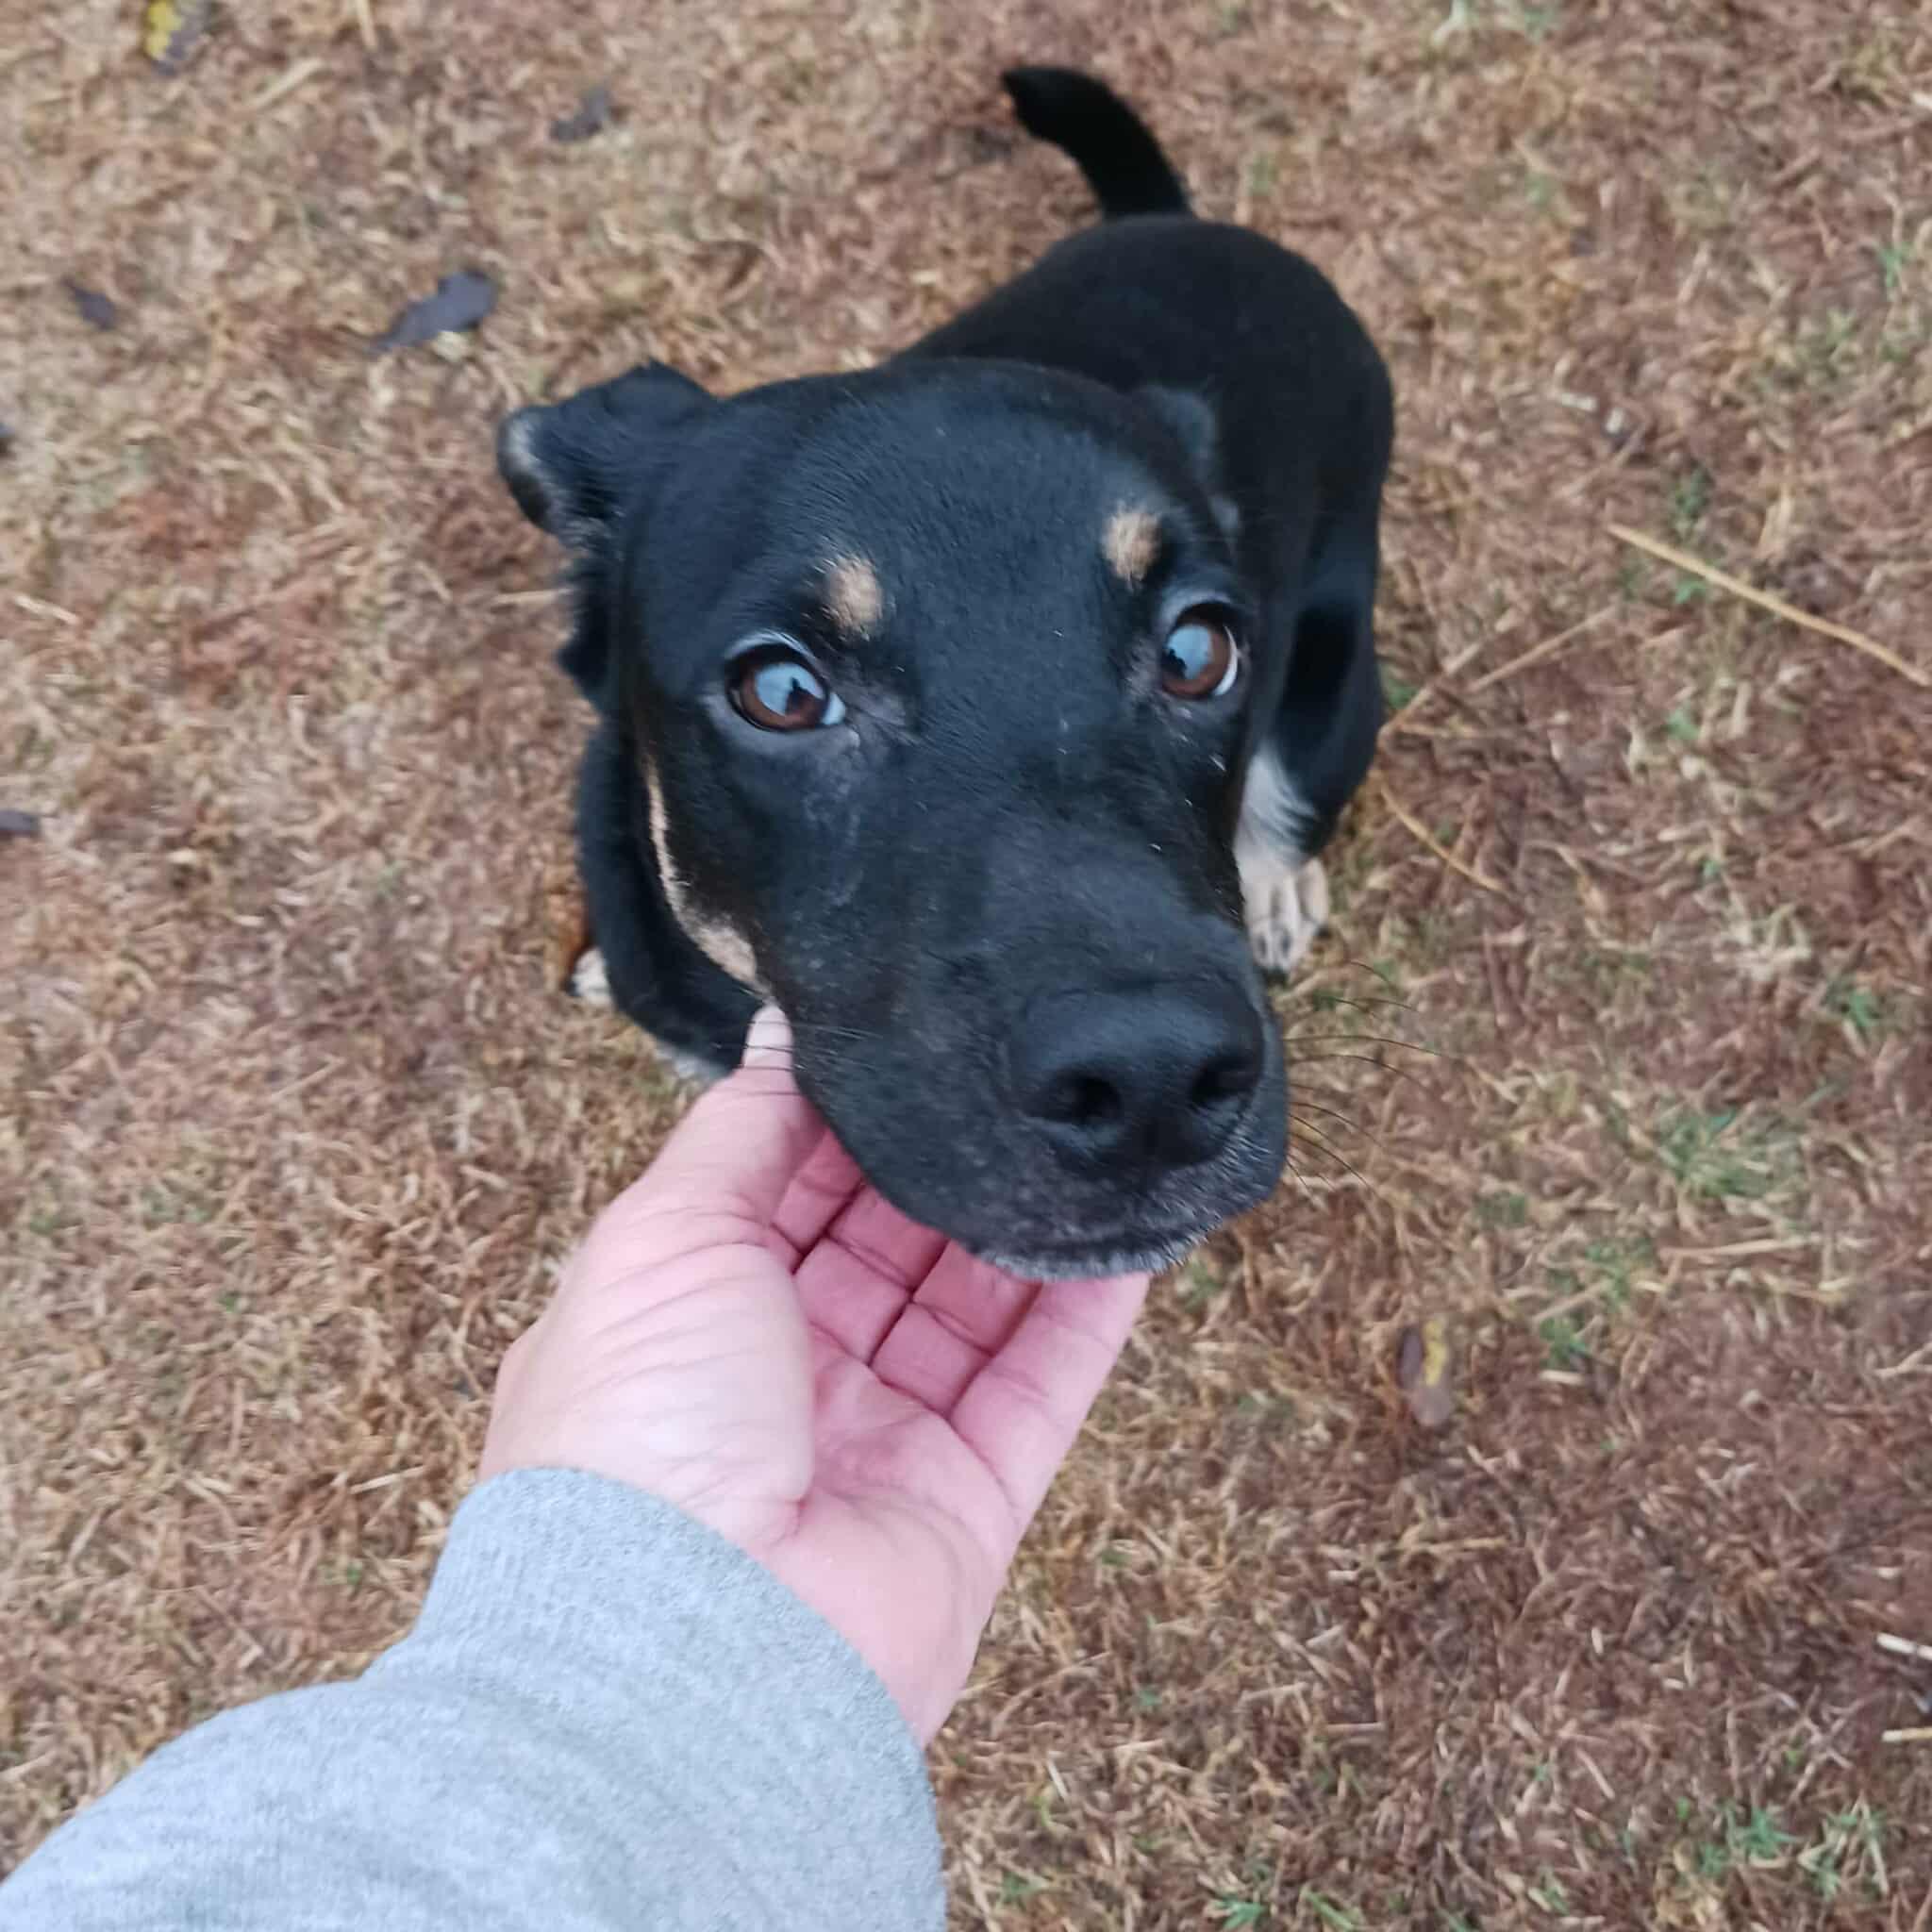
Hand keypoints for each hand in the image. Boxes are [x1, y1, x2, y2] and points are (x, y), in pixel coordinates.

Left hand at [479, 1010, 1149, 1740]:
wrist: (690, 1648)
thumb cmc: (639, 1432)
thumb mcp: (662, 1233)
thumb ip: (739, 1130)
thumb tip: (776, 1037)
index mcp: (686, 1316)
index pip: (778, 1193)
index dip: (840, 1123)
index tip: (908, 1044)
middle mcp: (778, 1381)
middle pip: (882, 1247)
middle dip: (937, 1166)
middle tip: (1004, 1078)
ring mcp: (876, 1445)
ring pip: (972, 1310)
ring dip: (1023, 1226)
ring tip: (1083, 1132)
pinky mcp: (965, 1504)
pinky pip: (1043, 1387)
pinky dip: (1089, 1311)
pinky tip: (1133, 1229)